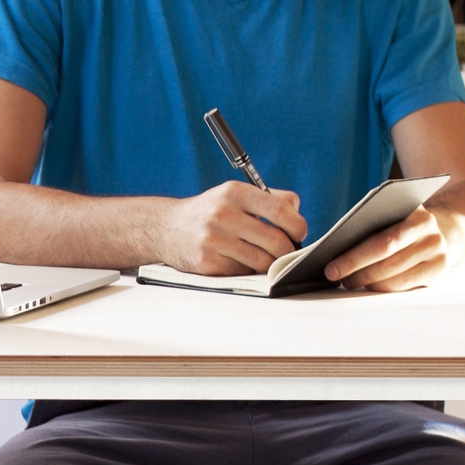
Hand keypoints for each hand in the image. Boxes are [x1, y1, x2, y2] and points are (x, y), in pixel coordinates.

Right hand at [157, 182, 307, 275]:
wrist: (165, 227)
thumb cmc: (209, 212)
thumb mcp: (233, 194)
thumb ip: (269, 198)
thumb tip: (297, 213)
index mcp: (234, 192)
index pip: (281, 210)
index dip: (298, 226)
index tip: (299, 233)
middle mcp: (223, 213)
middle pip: (276, 241)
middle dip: (288, 251)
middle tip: (287, 253)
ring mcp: (213, 239)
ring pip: (262, 261)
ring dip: (270, 264)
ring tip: (266, 258)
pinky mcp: (206, 262)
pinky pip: (243, 272)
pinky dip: (249, 270)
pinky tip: (242, 262)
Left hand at [323, 206, 449, 291]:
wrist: (440, 233)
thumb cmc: (402, 223)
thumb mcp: (391, 214)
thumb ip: (371, 223)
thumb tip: (335, 248)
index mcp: (417, 216)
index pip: (382, 242)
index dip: (353, 258)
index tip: (330, 267)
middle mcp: (432, 236)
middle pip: (387, 261)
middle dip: (355, 271)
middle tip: (333, 276)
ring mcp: (437, 257)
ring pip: (394, 277)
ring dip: (366, 282)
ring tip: (346, 281)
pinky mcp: (438, 274)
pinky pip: (403, 286)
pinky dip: (381, 287)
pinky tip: (366, 285)